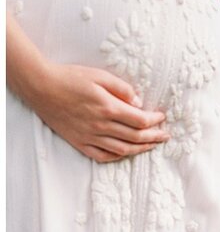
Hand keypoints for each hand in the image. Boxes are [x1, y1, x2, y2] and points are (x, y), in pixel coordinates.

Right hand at [25, 62, 168, 162]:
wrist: (41, 87)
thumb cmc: (70, 78)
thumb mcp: (100, 76)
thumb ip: (122, 89)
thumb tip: (138, 103)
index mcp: (107, 108)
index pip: (140, 120)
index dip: (155, 121)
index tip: (162, 117)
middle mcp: (100, 125)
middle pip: (135, 137)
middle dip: (154, 137)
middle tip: (165, 136)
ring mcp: (89, 136)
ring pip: (122, 149)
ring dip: (141, 149)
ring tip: (152, 145)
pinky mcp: (78, 142)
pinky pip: (102, 156)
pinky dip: (117, 156)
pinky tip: (126, 152)